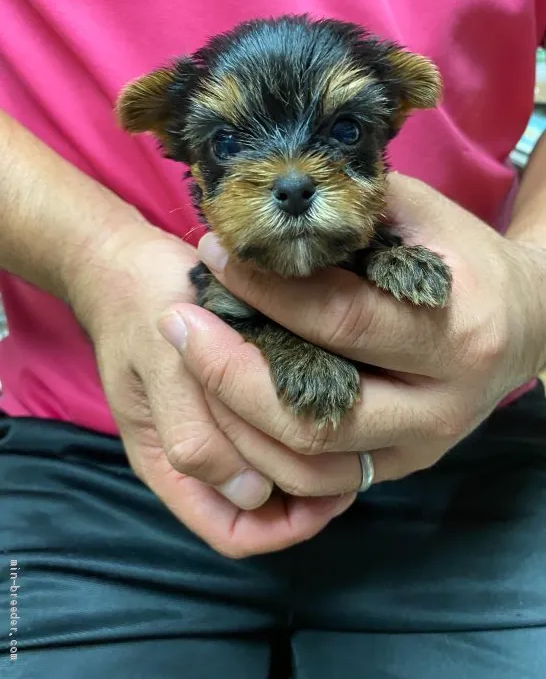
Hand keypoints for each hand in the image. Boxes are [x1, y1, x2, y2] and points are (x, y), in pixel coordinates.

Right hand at [67, 220, 355, 557]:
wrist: (132, 266)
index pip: (233, 532)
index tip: (328, 492)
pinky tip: (334, 402)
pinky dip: (308, 429)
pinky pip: (280, 435)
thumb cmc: (142, 308)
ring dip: (317, 462)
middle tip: (357, 453)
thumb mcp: (160, 364)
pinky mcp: (239, 399)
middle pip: (267, 510)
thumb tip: (251, 494)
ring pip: (280, 477)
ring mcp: (221, 428)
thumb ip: (191, 432)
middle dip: (311, 491)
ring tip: (353, 430)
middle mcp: (199, 458)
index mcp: (169, 464)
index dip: (284, 527)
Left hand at [161, 173, 545, 485]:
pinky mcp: (400, 467)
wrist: (528, 323)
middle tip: (178, 323)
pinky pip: (320, 481)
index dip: (266, 289)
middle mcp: (442, 406)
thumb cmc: (465, 258)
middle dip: (228, 370)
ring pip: (308, 463)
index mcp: (457, 331)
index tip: (212, 255)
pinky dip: (264, 452)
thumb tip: (263, 214)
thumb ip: (350, 212)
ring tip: (190, 366)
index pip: (340, 318)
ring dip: (235, 421)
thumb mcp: (421, 215)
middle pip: (317, 412)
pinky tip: (227, 408)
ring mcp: (421, 448)